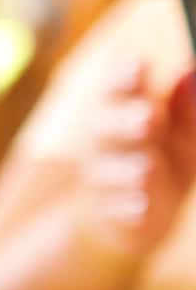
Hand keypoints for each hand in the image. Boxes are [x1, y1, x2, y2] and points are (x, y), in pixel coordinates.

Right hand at [75, 64, 195, 256]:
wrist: (122, 225)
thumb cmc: (158, 169)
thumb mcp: (182, 139)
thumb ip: (187, 111)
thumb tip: (193, 74)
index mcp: (123, 116)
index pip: (118, 92)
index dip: (124, 79)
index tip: (138, 64)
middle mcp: (106, 147)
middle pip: (107, 130)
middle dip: (124, 124)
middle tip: (147, 118)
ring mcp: (103, 183)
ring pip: (109, 173)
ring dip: (126, 171)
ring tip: (146, 168)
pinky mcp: (108, 216)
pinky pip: (114, 212)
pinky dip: (127, 210)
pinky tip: (140, 207)